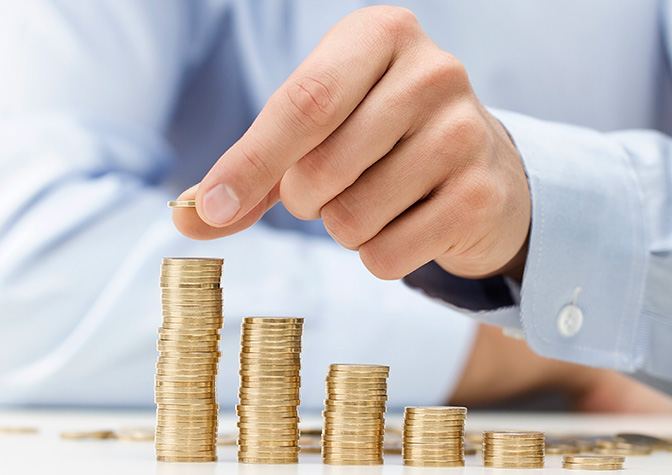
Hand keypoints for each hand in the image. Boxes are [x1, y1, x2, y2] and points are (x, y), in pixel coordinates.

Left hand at [173, 6, 530, 279]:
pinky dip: (379, 255)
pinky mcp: (481, 195)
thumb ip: (255, 167)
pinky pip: (388, 255)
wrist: (479, 165)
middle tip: (333, 184)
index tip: (215, 207)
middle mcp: (433, 72)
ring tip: (377, 198)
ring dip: (344, 228)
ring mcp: (465, 133)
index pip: (303, 102)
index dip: (252, 161)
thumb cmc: (381, 137)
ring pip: (351, 220)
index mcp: (381, 35)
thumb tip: (190, 215)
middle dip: (304, 199)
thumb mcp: (319, 128)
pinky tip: (407, 223)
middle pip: (319, 169)